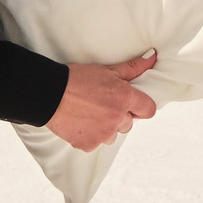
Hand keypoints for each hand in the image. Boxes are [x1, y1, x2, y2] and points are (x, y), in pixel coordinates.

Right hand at [44, 52, 158, 151]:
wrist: (49, 94)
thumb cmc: (78, 78)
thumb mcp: (107, 69)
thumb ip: (132, 67)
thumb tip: (152, 57)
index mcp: (124, 99)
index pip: (149, 109)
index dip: (142, 106)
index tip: (133, 104)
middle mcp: (117, 119)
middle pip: (129, 123)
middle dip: (119, 116)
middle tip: (102, 105)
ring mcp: (103, 134)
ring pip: (112, 135)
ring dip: (106, 128)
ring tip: (90, 114)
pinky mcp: (89, 145)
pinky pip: (96, 143)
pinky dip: (90, 136)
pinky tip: (80, 123)